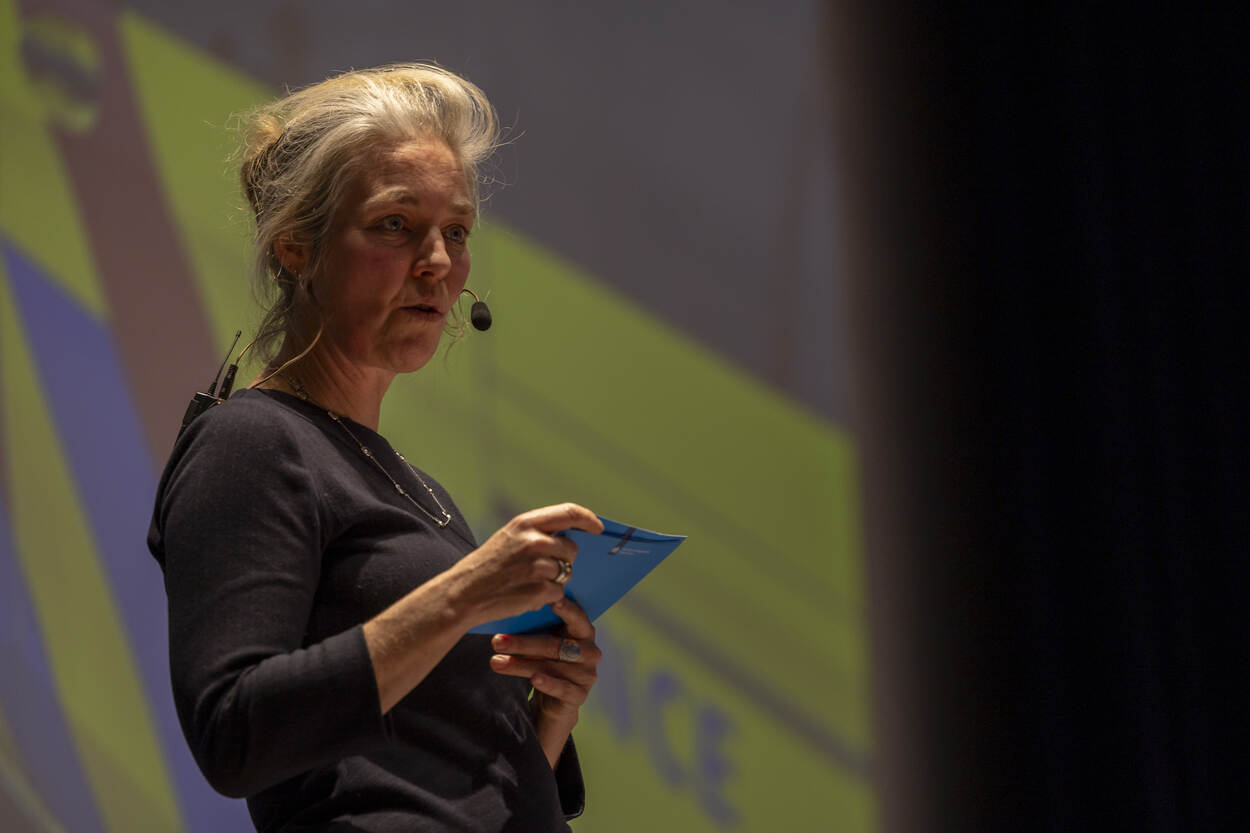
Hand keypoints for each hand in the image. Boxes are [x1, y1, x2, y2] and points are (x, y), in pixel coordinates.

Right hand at [447, 503, 602, 628]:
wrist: (462, 594)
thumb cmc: (487, 567)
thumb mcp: (508, 538)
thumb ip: (536, 533)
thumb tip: (571, 538)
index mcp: (525, 523)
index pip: (569, 512)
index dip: (588, 519)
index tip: (598, 528)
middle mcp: (534, 541)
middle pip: (571, 548)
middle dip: (565, 560)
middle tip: (544, 569)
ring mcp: (538, 566)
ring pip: (566, 572)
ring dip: (554, 580)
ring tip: (528, 582)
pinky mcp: (540, 589)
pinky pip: (558, 593)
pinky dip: (547, 597)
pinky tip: (526, 595)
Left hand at [489, 596, 601, 765]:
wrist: (554, 700)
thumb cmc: (547, 661)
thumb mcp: (544, 642)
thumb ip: (538, 628)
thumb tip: (510, 611)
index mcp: (584, 632)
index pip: (577, 617)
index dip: (565, 608)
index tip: (549, 600)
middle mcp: (590, 652)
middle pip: (554, 645)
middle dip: (523, 642)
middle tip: (497, 640)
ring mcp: (587, 674)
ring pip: (551, 666)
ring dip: (521, 664)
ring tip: (497, 662)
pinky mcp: (579, 695)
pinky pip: (562, 688)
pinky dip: (547, 683)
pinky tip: (533, 679)